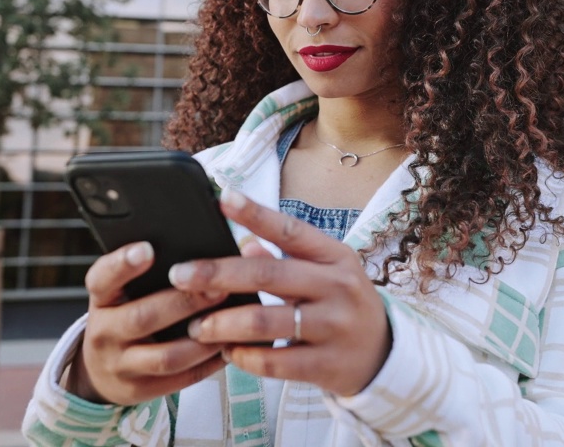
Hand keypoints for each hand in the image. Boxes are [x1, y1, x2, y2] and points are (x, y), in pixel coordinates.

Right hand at [67, 241, 229, 404]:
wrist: (101, 371)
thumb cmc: (125, 315)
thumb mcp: (123, 293)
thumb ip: (150, 274)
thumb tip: (199, 254)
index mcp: (102, 299)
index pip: (102, 279)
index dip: (123, 264)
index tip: (148, 248)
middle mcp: (104, 333)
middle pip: (143, 318)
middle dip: (184, 302)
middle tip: (218, 286)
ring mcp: (120, 366)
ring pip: (166, 356)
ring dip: (203, 340)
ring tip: (232, 321)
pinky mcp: (140, 390)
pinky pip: (181, 379)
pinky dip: (209, 362)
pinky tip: (231, 346)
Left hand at [168, 191, 391, 396]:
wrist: (384, 354)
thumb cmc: (342, 303)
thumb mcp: (325, 273)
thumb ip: (286, 258)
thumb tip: (245, 242)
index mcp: (335, 257)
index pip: (291, 230)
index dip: (256, 213)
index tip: (222, 199)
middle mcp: (337, 287)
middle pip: (268, 275)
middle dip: (217, 274)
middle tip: (179, 275)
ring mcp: (334, 327)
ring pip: (265, 322)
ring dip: (222, 323)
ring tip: (195, 326)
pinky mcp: (327, 365)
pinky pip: (274, 362)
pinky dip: (243, 357)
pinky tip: (226, 352)